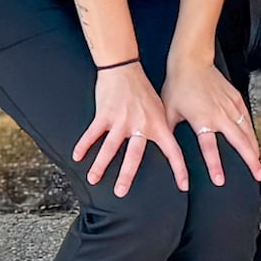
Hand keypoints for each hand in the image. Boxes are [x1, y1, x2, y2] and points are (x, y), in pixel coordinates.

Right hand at [73, 60, 188, 197]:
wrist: (124, 68)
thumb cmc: (142, 89)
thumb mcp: (160, 108)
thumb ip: (162, 128)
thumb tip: (169, 144)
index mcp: (157, 125)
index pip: (173, 151)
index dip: (179, 169)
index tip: (183, 186)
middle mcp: (139, 125)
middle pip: (133, 155)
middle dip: (126, 175)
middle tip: (121, 192)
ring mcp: (120, 120)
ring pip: (109, 147)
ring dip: (100, 165)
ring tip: (93, 179)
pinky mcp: (104, 114)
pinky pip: (93, 133)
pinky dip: (84, 145)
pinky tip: (77, 156)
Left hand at [160, 51, 260, 186]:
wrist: (191, 61)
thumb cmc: (178, 85)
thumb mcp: (169, 112)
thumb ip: (170, 133)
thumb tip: (166, 150)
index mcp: (202, 119)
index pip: (210, 148)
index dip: (215, 165)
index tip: (219, 180)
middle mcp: (220, 114)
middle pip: (240, 142)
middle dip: (250, 161)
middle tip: (257, 175)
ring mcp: (230, 106)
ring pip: (247, 131)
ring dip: (254, 149)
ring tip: (259, 163)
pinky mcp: (236, 98)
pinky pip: (247, 118)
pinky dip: (252, 132)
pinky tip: (254, 141)